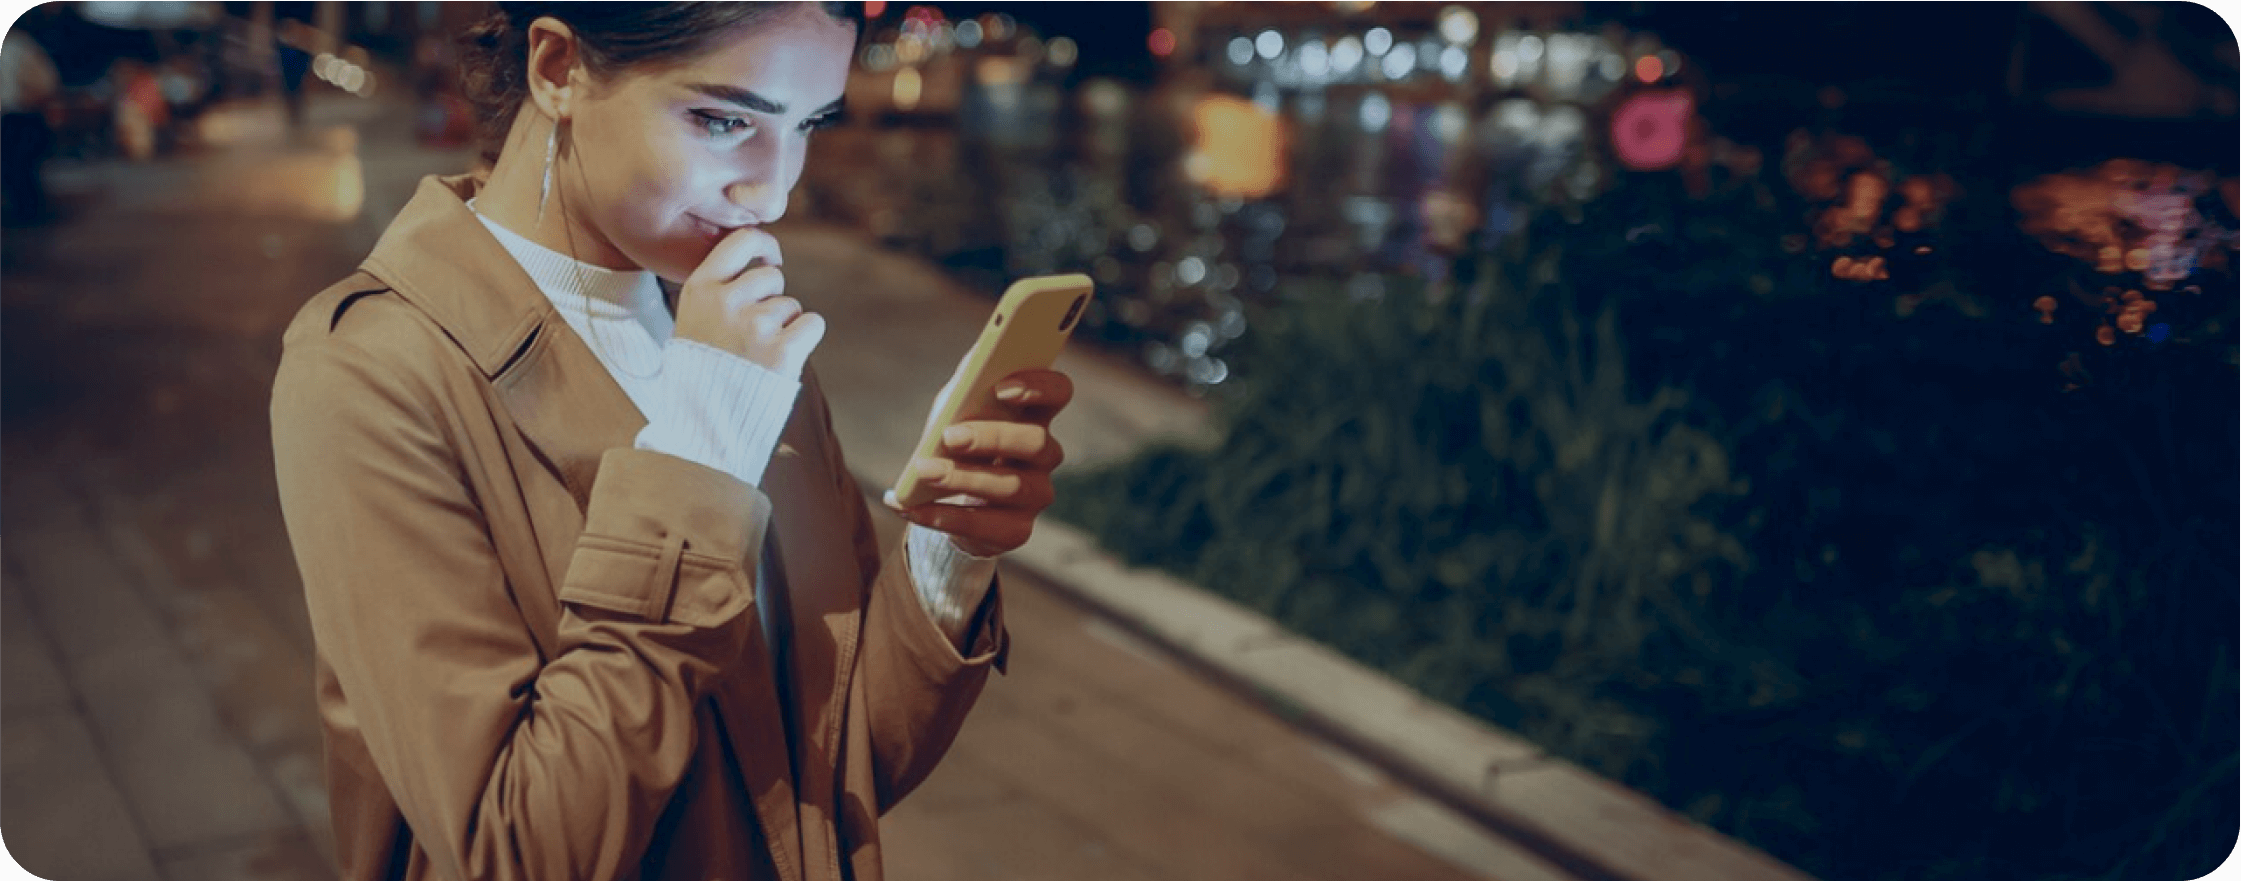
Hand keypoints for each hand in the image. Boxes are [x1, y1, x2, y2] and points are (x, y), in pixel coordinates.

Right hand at [673, 227, 824, 379]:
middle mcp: (725, 302)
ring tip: (759, 353)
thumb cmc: (703, 369)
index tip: (771, 257)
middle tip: (754, 331)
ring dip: (785, 325)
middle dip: (772, 298)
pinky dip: (805, 337)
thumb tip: (763, 259)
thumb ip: (719, 289)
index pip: (741, 241)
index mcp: (699, 289)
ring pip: (791, 305)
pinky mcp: (781, 351)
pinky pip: (813, 323)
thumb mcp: (693, 319)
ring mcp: (754, 326)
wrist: (705, 421)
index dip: (764, 244)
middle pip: (773, 276)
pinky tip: (784, 356)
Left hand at [884, 369, 1073, 557]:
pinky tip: (911, 507)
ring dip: (962, 478)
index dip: (1040, 386)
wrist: (950, 500)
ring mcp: (1036, 495)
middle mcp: (1045, 456)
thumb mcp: (956, 408)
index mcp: (1035, 415)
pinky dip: (943, 516)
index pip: (1059, 392)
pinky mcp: (1017, 530)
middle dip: (993, 437)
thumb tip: (974, 362)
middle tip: (950, 436)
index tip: (1002, 387)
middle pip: (1036, 442)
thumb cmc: (957, 442)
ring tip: (923, 471)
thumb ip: (966, 385)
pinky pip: (986, 526)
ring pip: (1011, 486)